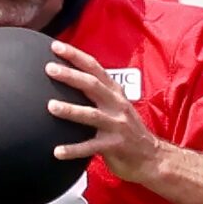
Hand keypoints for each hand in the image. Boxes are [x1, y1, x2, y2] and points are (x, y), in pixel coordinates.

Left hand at [46, 43, 163, 181]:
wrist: (152, 157)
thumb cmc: (128, 131)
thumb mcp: (117, 106)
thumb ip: (98, 94)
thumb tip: (71, 79)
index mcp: (115, 93)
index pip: (95, 68)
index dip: (76, 55)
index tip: (56, 46)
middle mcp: (117, 105)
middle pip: (93, 85)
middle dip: (71, 76)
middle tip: (50, 69)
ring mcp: (117, 125)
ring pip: (92, 115)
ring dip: (71, 110)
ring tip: (51, 106)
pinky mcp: (115, 146)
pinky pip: (91, 147)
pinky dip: (73, 149)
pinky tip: (57, 151)